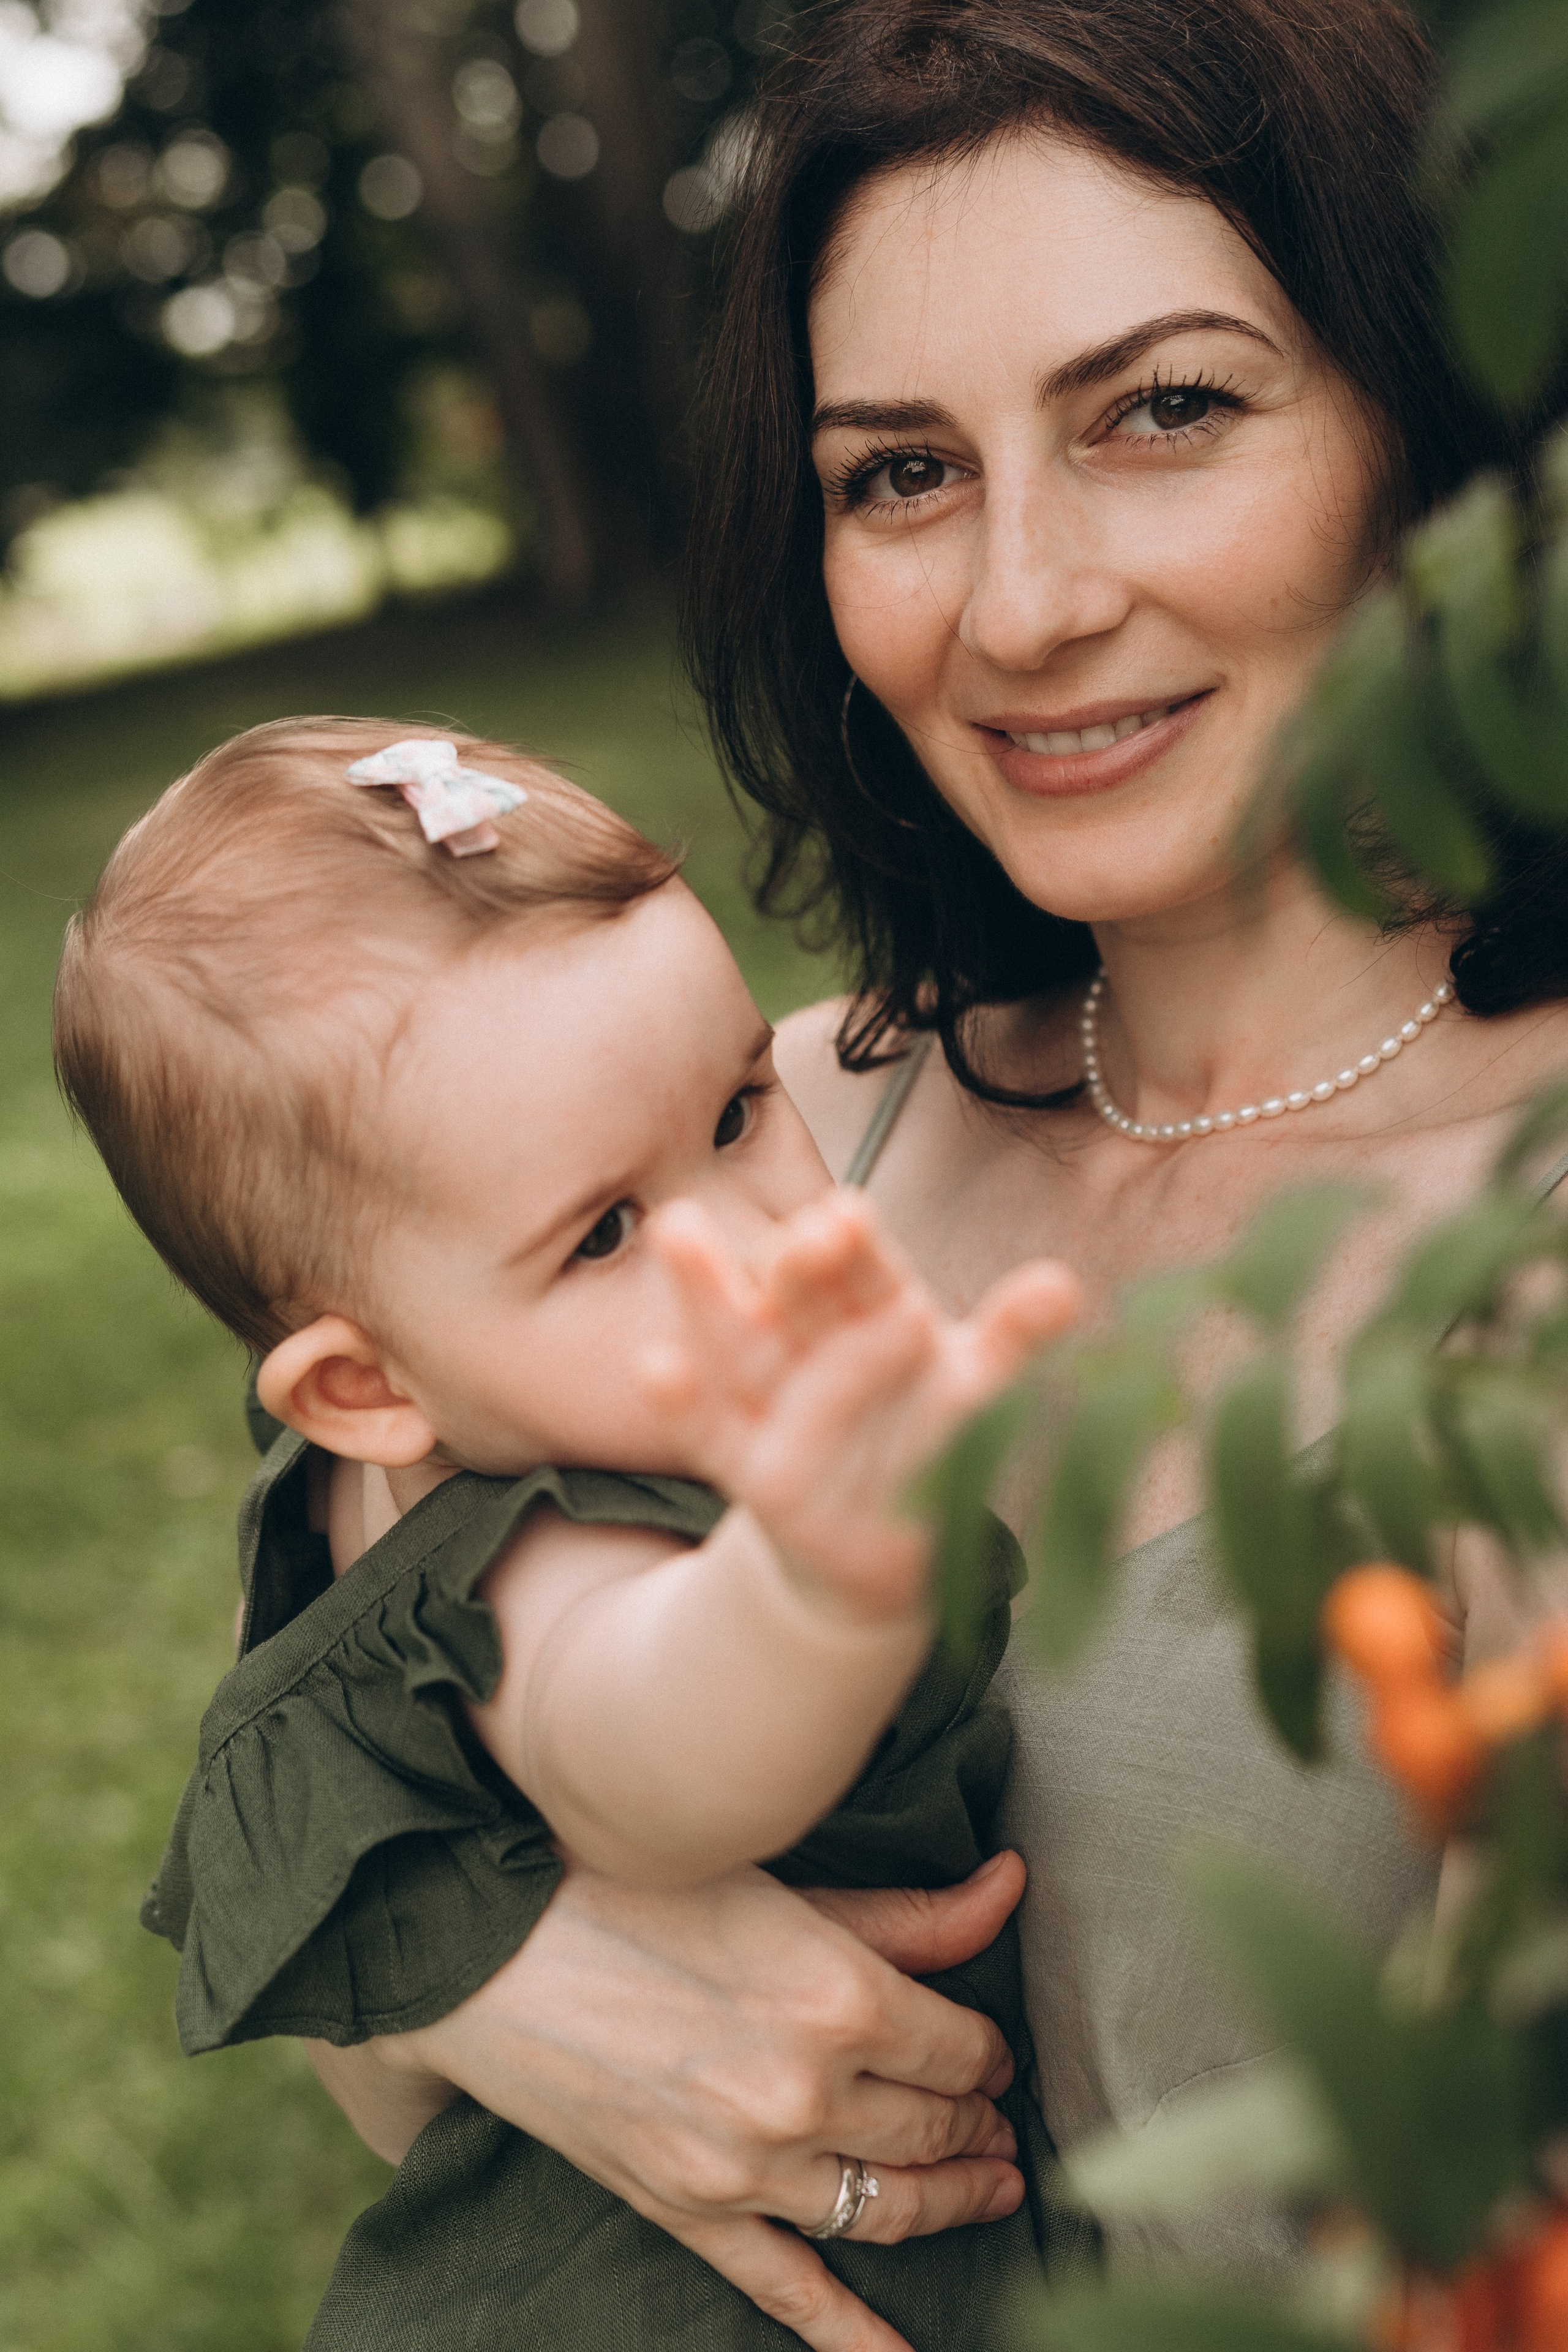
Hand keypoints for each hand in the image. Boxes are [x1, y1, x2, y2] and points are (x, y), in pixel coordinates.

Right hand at [364, 1852, 1030, 2351]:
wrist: (488, 1950)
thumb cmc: (632, 1885)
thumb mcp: (776, 1881)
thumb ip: (903, 1910)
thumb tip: (1012, 1887)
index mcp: (841, 1996)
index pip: (963, 2048)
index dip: (989, 2051)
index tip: (991, 2049)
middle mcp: (807, 2091)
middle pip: (935, 2129)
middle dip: (979, 2125)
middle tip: (999, 2122)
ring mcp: (748, 2166)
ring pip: (889, 2209)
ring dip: (953, 2203)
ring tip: (989, 2189)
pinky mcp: (690, 2211)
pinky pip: (789, 2292)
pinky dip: (853, 2335)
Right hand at [642, 1188, 1079, 1618]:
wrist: (890, 1550)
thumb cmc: (935, 1449)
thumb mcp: (977, 1394)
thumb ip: (1012, 1340)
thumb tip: (1063, 1283)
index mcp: (877, 1312)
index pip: (866, 1274)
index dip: (857, 1249)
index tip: (851, 1217)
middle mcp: (817, 1344)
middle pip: (802, 1296)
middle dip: (800, 1264)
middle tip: (804, 1233)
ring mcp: (775, 1403)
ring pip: (739, 1340)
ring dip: (706, 1289)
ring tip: (676, 1227)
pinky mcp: (749, 1467)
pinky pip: (710, 1431)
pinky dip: (682, 1403)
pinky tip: (656, 1366)